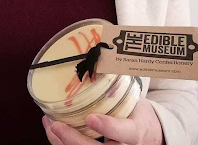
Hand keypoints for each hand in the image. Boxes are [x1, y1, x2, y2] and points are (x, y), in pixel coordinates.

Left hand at [42, 98, 165, 144]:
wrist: (149, 136)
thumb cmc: (138, 115)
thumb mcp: (136, 102)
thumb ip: (119, 91)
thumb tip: (99, 61)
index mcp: (135, 132)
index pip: (124, 132)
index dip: (108, 127)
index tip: (91, 118)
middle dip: (74, 139)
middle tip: (56, 125)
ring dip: (61, 141)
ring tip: (48, 123)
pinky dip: (61, 143)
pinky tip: (51, 129)